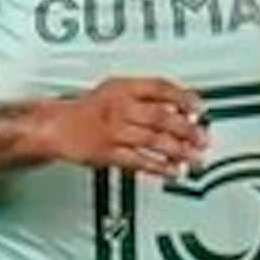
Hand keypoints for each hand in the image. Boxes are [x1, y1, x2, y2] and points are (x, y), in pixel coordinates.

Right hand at [39, 77, 209, 176]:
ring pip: (153, 141)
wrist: (56, 126)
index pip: (160, 88)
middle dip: (186, 129)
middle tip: (202, 138)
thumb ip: (145, 95)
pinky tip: (172, 171)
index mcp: (123, 88)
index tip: (199, 109)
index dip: (184, 98)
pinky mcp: (108, 153)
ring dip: (178, 150)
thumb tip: (178, 105)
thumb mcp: (116, 89)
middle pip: (161, 117)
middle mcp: (120, 108)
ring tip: (194, 158)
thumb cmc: (88, 109)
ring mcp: (114, 131)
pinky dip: (158, 167)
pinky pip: (139, 161)